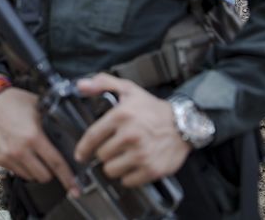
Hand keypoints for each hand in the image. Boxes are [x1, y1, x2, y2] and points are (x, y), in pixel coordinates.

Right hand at [0, 87, 76, 191]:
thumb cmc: (15, 101)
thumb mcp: (40, 108)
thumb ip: (52, 124)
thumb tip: (67, 138)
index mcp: (33, 136)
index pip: (56, 163)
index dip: (68, 177)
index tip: (75, 188)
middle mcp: (19, 150)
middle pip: (44, 176)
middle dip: (51, 172)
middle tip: (52, 163)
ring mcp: (7, 157)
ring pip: (30, 177)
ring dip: (36, 170)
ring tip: (34, 154)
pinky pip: (16, 172)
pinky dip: (22, 167)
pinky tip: (22, 153)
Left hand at [74, 73, 190, 187]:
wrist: (184, 123)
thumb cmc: (153, 108)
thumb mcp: (129, 89)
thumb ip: (103, 84)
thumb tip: (81, 86)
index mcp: (121, 116)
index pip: (92, 137)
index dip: (83, 148)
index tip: (80, 155)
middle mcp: (130, 136)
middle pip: (101, 155)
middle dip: (105, 152)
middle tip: (115, 147)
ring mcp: (141, 154)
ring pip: (111, 170)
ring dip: (115, 166)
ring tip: (123, 157)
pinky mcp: (151, 170)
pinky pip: (127, 181)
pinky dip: (128, 176)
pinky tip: (134, 165)